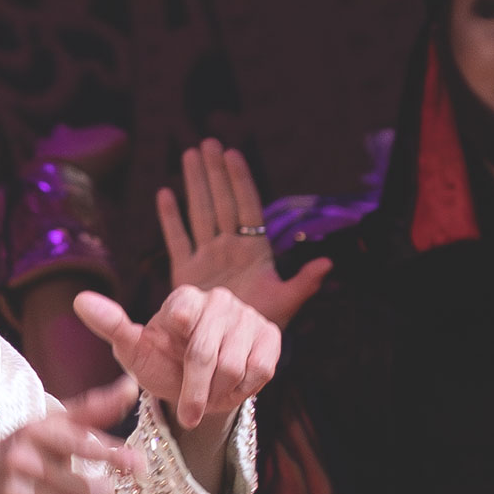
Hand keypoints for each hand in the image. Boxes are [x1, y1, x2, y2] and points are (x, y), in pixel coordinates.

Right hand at [0, 379, 142, 493]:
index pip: (81, 443)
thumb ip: (93, 410)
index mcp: (33, 431)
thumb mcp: (51, 426)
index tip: (136, 465)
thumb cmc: (23, 451)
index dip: (112, 455)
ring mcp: (8, 493)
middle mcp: (19, 460)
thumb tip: (131, 386)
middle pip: (87, 490)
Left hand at [72, 283, 278, 429]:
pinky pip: (260, 370)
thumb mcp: (134, 351)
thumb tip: (79, 300)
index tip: (170, 355)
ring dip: (216, 393)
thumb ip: (111, 325)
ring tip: (208, 397)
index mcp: (184, 298)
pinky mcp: (271, 337)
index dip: (177, 341)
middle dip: (193, 390)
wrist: (198, 388)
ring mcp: (247, 317)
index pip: (182, 311)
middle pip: (205, 351)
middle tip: (189, 412)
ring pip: (233, 365)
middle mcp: (219, 300)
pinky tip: (230, 388)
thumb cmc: (162, 365)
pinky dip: (242, 390)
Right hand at [160, 138, 331, 325]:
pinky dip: (170, 218)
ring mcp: (207, 257)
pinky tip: (165, 193)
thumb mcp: (286, 304)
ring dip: (195, 184)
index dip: (240, 181)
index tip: (233, 154)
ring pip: (199, 213)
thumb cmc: (262, 327)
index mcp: (254, 250)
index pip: (247, 207)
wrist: (230, 350)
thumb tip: (328, 263)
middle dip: (215, 173)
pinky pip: (177, 239)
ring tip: (189, 154)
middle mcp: (230, 247)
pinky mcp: (186, 272)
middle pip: (221, 202)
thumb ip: (303, 283)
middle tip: (208, 143)